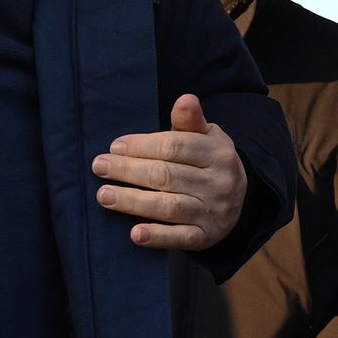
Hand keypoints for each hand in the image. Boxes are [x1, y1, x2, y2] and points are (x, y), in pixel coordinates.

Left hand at [92, 94, 247, 249]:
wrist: (239, 199)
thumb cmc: (207, 159)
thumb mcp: (204, 136)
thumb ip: (189, 121)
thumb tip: (186, 98)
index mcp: (217, 153)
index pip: (174, 148)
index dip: (141, 146)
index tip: (114, 146)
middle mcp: (219, 184)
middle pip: (166, 176)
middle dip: (128, 171)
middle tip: (99, 167)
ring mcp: (214, 213)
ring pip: (169, 207)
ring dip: (133, 202)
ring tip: (104, 196)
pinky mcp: (207, 237)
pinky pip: (181, 239)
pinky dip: (158, 237)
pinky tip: (135, 235)